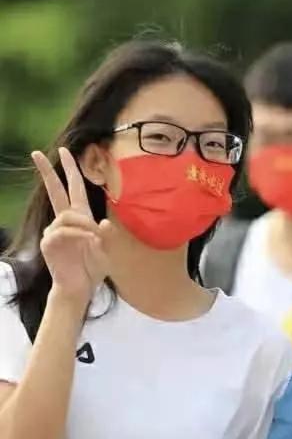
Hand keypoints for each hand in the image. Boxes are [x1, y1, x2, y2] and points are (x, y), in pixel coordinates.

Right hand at [34, 147, 109, 304]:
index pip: (73, 188)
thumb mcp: (107, 250)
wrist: (80, 287)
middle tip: (36, 153)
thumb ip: (106, 236)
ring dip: (84, 224)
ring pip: (68, 215)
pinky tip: (88, 243)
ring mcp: (54, 230)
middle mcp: (65, 220)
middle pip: (55, 190)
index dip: (70, 170)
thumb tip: (103, 223)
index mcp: (80, 217)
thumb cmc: (93, 268)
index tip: (64, 151)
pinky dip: (79, 235)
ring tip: (94, 240)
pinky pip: (64, 231)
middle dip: (49, 171)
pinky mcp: (48, 241)